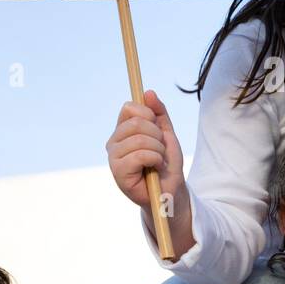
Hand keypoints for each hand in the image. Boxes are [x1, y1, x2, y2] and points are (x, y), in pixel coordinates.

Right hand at [106, 89, 183, 209]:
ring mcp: (113, 158)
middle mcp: (113, 142)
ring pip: (140, 139)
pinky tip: (155, 168)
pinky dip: (155, 160)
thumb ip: (159, 113)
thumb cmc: (166, 164)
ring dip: (158, 150)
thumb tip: (148, 92)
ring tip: (158, 161)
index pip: (129, 107)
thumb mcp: (166, 134)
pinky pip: (140, 155)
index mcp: (122, 131)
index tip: (157, 130)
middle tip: (160, 150)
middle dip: (157, 136)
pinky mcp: (118, 172)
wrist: (171, 190)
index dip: (148, 115)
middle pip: (136, 122)